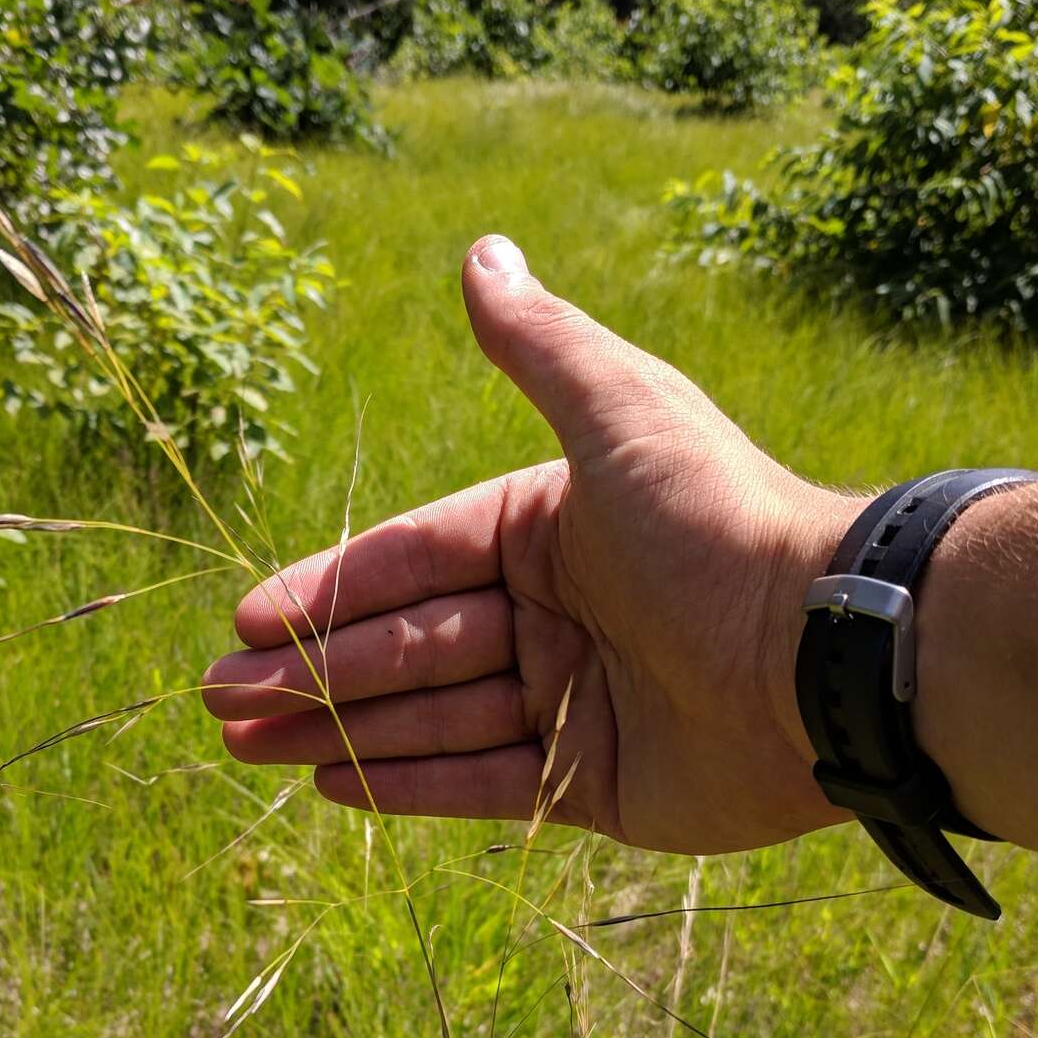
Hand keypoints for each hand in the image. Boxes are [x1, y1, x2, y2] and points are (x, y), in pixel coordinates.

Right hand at [202, 235, 855, 854]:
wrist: (819, 652)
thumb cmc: (712, 521)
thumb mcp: (616, 410)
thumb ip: (538, 346)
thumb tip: (481, 251)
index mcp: (549, 530)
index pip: (413, 558)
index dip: (328, 588)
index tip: (247, 618)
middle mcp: (556, 615)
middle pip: (407, 644)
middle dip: (309, 671)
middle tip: (218, 698)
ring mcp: (573, 704)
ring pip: (430, 717)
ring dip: (336, 730)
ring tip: (243, 742)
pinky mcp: (596, 786)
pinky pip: (482, 783)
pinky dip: (407, 784)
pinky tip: (329, 785)